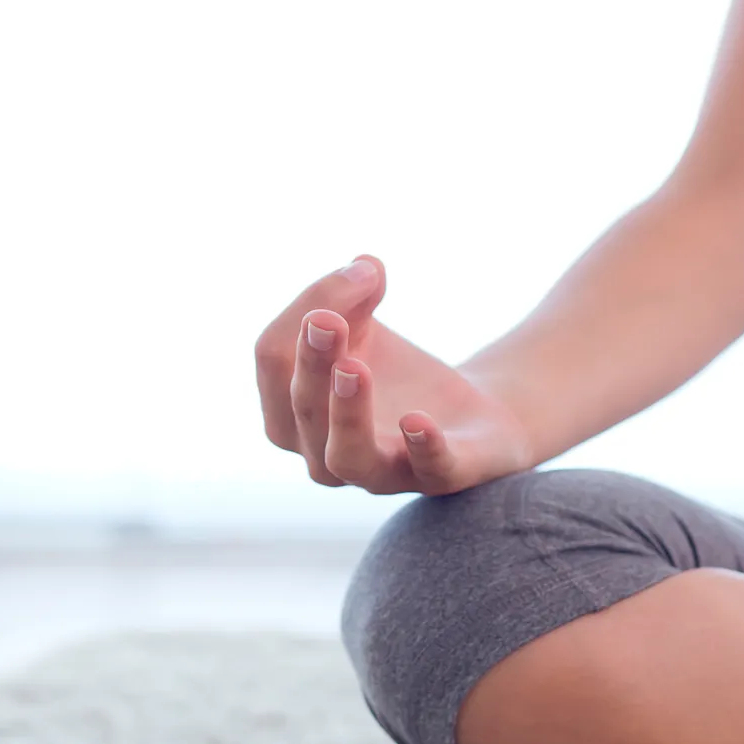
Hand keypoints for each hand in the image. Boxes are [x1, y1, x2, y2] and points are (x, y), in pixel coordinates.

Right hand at [254, 254, 536, 495]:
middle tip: (327, 320)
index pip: (273, 360)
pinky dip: (422, 447)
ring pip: (347, 456)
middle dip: (312, 361)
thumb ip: (353, 293)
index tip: (361, 272)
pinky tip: (416, 420)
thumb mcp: (365, 327)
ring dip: (346, 413)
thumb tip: (364, 268)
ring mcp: (382, 473)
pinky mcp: (442, 476)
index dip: (307, 309)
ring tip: (353, 368)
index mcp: (292, 416)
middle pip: (302, 407)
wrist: (469, 417)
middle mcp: (324, 455)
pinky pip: (429, 470)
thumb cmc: (397, 375)